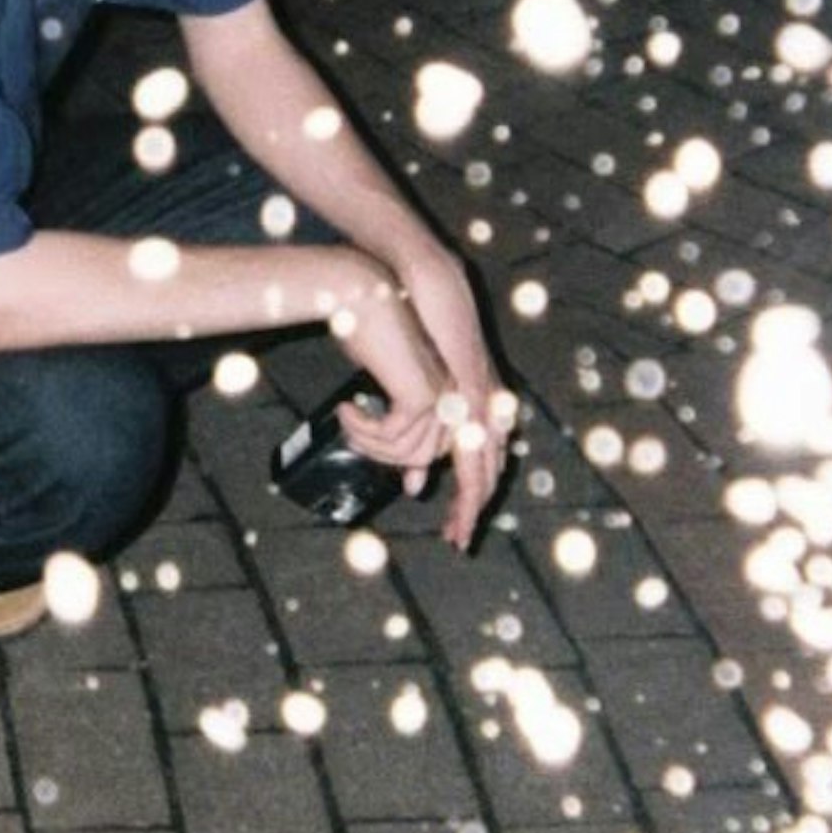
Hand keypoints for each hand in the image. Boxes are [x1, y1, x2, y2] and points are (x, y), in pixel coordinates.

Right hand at [335, 255, 512, 550]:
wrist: (375, 290)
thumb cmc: (384, 336)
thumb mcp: (403, 394)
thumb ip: (415, 437)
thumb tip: (413, 485)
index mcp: (472, 396)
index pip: (485, 459)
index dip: (476, 498)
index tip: (462, 531)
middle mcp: (472, 397)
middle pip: (479, 469)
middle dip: (469, 509)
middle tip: (457, 542)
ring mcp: (453, 394)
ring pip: (420, 453)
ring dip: (375, 449)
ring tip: (347, 426)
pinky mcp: (427, 390)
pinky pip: (398, 435)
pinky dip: (367, 432)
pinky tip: (346, 413)